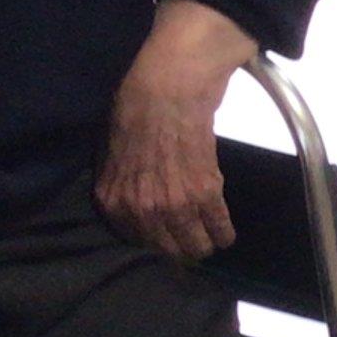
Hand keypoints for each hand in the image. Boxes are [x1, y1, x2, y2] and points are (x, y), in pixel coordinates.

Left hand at [98, 0, 257, 259]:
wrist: (166, 85)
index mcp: (115, 200)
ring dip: (205, 244)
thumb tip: (131, 203)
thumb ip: (120, 184)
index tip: (167, 244)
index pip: (136, 242)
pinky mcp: (205, 191)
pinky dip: (225, 231)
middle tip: (192, 245)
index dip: (155, 245)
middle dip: (182, 250)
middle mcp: (142, 209)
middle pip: (168, 250)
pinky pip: (219, 225)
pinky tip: (226, 233)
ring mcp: (174, 203)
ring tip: (211, 240)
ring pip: (196, 244)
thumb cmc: (134, 109)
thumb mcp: (110, 152)